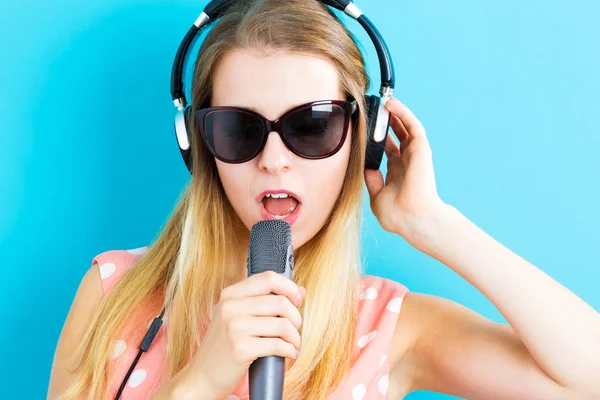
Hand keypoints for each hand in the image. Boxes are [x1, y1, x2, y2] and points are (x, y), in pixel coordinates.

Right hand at [170, 271, 305, 398]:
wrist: (202, 377)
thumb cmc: (223, 346)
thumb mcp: (237, 317)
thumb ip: (266, 301)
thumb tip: (301, 291)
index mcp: (230, 295)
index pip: (268, 278)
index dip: (289, 288)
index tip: (296, 301)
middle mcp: (230, 307)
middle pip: (280, 302)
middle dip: (295, 318)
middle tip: (294, 329)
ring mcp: (235, 328)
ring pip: (283, 324)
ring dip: (295, 337)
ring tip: (293, 344)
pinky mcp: (241, 349)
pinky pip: (278, 345)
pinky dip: (290, 351)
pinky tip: (289, 354)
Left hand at [364, 97, 448, 242]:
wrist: (412, 218)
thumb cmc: (397, 214)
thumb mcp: (376, 195)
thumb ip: (372, 179)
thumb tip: (366, 166)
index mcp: (397, 172)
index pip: (388, 149)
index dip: (378, 137)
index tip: (365, 128)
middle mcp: (406, 161)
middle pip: (396, 135)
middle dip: (386, 121)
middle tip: (373, 109)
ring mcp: (414, 154)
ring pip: (405, 127)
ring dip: (395, 113)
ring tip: (383, 100)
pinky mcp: (420, 148)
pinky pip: (412, 125)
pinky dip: (403, 113)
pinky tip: (391, 103)